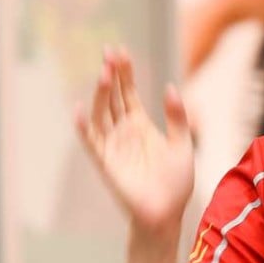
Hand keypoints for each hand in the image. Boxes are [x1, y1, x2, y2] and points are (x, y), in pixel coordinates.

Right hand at [74, 48, 194, 234]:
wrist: (167, 212)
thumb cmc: (175, 182)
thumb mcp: (183, 144)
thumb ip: (177, 117)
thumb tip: (169, 87)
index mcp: (141, 125)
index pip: (129, 93)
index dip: (125, 72)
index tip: (121, 50)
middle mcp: (124, 131)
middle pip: (113, 97)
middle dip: (111, 74)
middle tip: (109, 51)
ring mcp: (113, 145)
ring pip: (102, 113)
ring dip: (101, 93)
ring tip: (105, 73)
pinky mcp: (107, 162)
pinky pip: (92, 142)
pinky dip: (83, 126)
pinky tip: (80, 109)